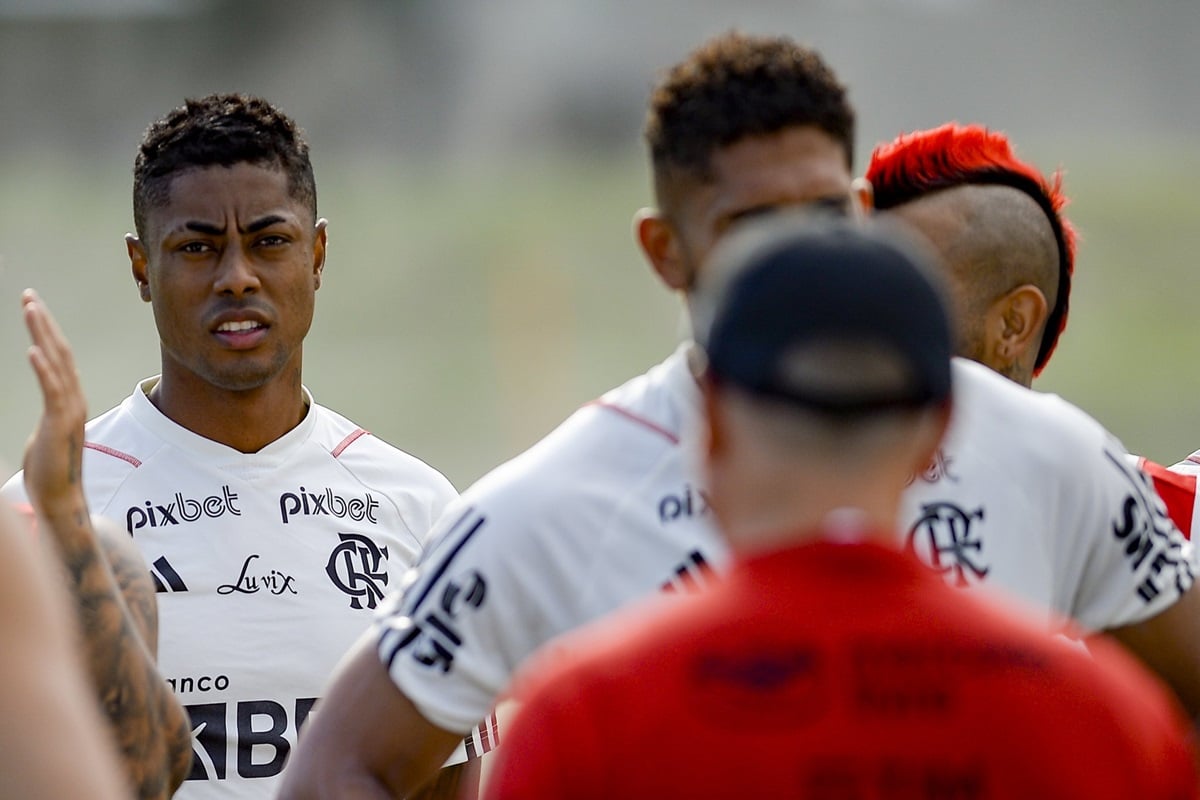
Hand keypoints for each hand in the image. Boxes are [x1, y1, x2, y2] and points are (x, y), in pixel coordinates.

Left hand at [20, 288, 87, 523]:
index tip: (34, 307)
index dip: (47, 330)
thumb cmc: (49, 470)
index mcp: (70, 399)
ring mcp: (69, 410)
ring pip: (57, 363)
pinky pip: (51, 390)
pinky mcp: (59, 423)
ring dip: (43, 334)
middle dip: (43, 322)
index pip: (59, 356)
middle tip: (29, 296)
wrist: (60, 496)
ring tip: (31, 310)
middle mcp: (74, 399)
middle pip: (60, 351)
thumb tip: (48, 414)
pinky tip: (33, 349)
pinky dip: (43, 368)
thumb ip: (50, 416)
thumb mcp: (46, 433)